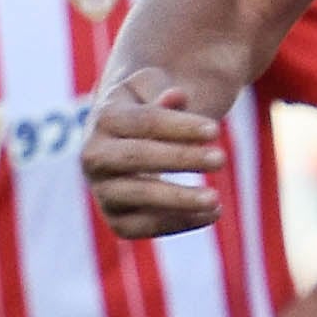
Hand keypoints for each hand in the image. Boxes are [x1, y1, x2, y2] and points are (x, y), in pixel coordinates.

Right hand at [83, 70, 230, 238]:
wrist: (125, 143)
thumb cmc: (146, 109)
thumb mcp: (153, 89)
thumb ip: (163, 91)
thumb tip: (177, 96)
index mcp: (104, 118)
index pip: (143, 121)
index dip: (179, 126)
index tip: (215, 131)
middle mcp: (94, 156)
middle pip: (137, 157)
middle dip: (180, 158)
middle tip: (221, 159)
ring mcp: (102, 190)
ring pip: (138, 196)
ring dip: (178, 199)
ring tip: (216, 199)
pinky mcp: (116, 220)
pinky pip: (145, 226)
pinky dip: (179, 222)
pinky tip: (212, 214)